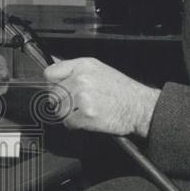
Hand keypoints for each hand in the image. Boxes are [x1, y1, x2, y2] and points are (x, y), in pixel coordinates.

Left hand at [44, 57, 159, 137]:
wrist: (139, 107)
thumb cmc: (122, 90)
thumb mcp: (98, 70)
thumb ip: (76, 70)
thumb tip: (55, 72)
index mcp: (83, 66)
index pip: (50, 73)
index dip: (54, 83)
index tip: (59, 89)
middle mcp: (81, 79)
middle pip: (53, 94)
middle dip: (62, 102)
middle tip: (75, 105)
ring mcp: (82, 97)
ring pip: (59, 110)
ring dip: (68, 114)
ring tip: (83, 112)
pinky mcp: (85, 114)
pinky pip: (68, 122)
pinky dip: (76, 125)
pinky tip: (88, 119)